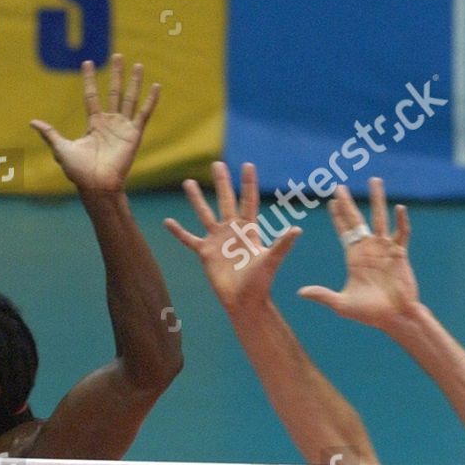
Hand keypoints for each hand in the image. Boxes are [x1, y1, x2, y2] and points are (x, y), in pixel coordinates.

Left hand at [32, 55, 159, 192]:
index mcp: (94, 124)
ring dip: (134, 82)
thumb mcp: (61, 148)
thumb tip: (32, 123)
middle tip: (117, 55)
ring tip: (137, 64)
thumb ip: (50, 134)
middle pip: (114, 92)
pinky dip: (151, 100)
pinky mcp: (134, 134)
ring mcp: (123, 127)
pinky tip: (157, 86)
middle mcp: (110, 123)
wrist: (97, 185)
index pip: (91, 96)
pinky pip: (144, 113)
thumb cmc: (79, 171)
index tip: (87, 62)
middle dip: (116, 74)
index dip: (89, 79)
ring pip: (130, 98)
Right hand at [165, 162, 300, 313]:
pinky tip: (168, 222)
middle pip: (226, 200)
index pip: (248, 200)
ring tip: (189, 182)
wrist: (243, 301)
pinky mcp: (205, 253)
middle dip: (222, 182)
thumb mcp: (271, 261)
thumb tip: (297, 230)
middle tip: (217, 163)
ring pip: (205, 214)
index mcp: (249, 230)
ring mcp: (217, 241)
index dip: (248, 183)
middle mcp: (232, 231)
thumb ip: (282, 245)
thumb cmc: (260, 283)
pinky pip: (189, 239)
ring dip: (197, 199)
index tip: (248, 164)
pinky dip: (178, 232)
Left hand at [296, 178, 420, 330]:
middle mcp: (368, 248)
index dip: (337, 216)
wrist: (395, 317)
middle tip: (339, 185)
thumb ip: (322, 295)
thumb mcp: (342, 304)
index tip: (331, 200)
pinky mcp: (400, 253)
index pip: (343, 231)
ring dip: (377, 199)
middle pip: (357, 219)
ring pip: (380, 218)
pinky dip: (401, 221)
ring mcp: (385, 249)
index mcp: (354, 257)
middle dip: (348, 203)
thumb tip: (300, 293)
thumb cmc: (369, 313)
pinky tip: (399, 208)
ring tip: (375, 180)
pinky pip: (402, 233)